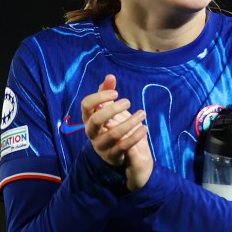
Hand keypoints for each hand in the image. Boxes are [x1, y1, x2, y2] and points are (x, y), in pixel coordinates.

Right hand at [81, 74, 152, 189]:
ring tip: (142, 112)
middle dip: (112, 109)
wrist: (112, 152)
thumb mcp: (106, 109)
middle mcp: (91, 132)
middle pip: (96, 120)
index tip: (116, 92)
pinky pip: (124, 146)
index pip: (86, 105)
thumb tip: (110, 76)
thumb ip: (106, 92)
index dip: (100, 97)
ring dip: (130, 122)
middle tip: (128, 101)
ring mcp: (101, 145)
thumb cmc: (109, 124)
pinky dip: (136, 136)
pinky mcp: (113, 155)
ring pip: (113, 134)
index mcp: (88, 118)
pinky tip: (145, 127)